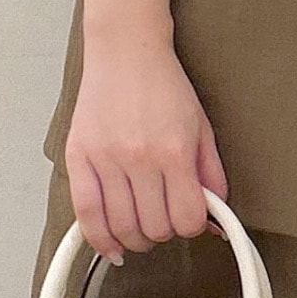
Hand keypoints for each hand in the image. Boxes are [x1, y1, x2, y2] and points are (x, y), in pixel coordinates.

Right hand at [61, 27, 228, 263]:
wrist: (126, 51)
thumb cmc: (164, 86)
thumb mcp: (202, 129)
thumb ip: (212, 176)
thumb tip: (217, 220)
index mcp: (174, 151)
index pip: (186, 219)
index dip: (192, 227)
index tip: (189, 219)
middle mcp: (139, 158)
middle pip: (154, 228)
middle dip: (164, 231)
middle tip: (164, 219)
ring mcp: (106, 159)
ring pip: (121, 227)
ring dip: (135, 239)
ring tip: (140, 230)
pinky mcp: (78, 157)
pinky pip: (84, 213)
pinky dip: (98, 239)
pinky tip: (110, 246)